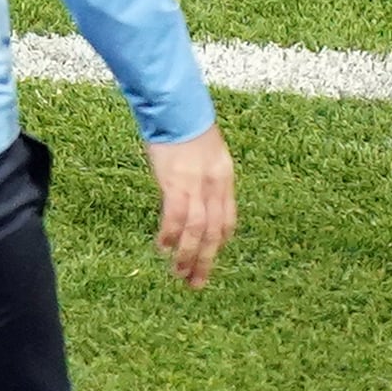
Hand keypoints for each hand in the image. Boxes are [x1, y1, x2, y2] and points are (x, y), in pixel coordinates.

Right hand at [145, 124, 235, 288]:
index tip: (210, 257)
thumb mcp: (205, 150)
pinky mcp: (176, 183)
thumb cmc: (187, 123)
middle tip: (196, 283)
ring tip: (179, 274)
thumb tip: (192, 188)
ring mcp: (196, 186)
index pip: (227, 220)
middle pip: (213, 232)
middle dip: (205, 260)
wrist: (178, 107)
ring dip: (188, 256)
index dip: (219, 241)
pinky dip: (171, 234)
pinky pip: (176, 216)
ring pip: (196, 231)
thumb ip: (203, 172)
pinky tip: (163, 247)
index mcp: (224, 178)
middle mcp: (215, 186)